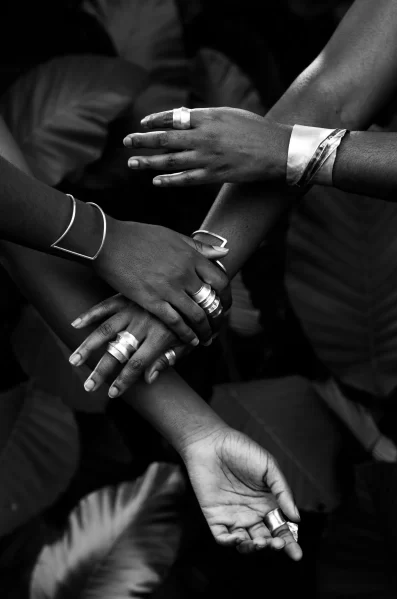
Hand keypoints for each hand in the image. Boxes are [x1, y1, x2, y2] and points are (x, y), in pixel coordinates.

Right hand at [70, 294, 193, 396]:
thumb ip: (167, 359)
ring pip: (106, 329)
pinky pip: (105, 306)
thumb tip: (148, 379)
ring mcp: (133, 309)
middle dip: (102, 370)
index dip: (124, 380)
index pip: (138, 364)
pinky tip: (75, 324)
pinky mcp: (127, 297)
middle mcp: (144, 323)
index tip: (112, 394)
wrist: (196, 289)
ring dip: (88, 346)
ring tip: (73, 361)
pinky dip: (89, 314)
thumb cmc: (191, 322)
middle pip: (118, 351)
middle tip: (88, 387)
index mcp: (160, 336)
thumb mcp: (186, 343)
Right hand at [93, 220, 230, 344]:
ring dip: (205, 329)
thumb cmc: (138, 236)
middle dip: (218, 316)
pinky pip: (175, 322)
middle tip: (218, 325)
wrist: (108, 241)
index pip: (220, 280)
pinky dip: (186, 334)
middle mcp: (184, 274)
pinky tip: (191, 341)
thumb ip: (198, 247)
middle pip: (212, 301)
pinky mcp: (151, 301)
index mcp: (190, 257)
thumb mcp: (173, 236)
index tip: (225, 303)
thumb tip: (224, 252)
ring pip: (197, 315)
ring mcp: (168, 289)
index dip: (226, 296)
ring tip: (207, 338)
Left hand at [123, 108, 291, 186]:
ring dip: (148, 162)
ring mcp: (207, 158)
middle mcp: (203, 137)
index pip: (172, 117)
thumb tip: (183, 119)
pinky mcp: (213, 175)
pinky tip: (156, 181)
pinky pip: (185, 179)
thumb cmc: (255, 128)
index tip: (142, 123)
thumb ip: (205, 117)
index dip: (155, 120)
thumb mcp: (229, 114)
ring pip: (170, 161)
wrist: (276, 150)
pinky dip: (169, 180)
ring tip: (132, 163)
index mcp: (207, 117)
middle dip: (143, 140)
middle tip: (127, 142)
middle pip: (165, 139)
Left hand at [181, 427, 301, 559]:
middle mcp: (252, 513)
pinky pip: (223, 537)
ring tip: (259, 543)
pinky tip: (238, 538)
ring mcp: (233, 516)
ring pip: (246, 543)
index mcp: (268, 502)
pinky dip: (231, 543)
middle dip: (274, 546)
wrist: (211, 442)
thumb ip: (283, 491)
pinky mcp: (215, 516)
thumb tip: (296, 518)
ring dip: (254, 548)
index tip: (297, 554)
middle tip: (277, 544)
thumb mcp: (269, 466)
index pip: (281, 527)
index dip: (290, 542)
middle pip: (266, 539)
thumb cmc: (241, 449)